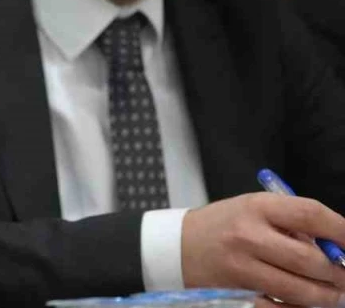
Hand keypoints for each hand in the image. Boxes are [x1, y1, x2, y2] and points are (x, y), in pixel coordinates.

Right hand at [183, 193, 344, 306]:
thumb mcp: (254, 210)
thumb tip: (337, 248)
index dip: (343, 231)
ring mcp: (241, 267)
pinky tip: (302, 304)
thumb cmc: (224, 226)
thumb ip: (292, 224)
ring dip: (326, 296)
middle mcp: (249, 235)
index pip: (311, 214)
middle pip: (312, 259)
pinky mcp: (237, 294)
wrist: (176, 247)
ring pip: (301, 290)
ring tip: (332, 294)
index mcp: (257, 207)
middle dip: (339, 272)